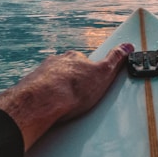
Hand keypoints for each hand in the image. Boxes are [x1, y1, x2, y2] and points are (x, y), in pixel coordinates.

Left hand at [0, 43, 133, 151]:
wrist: (42, 102)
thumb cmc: (72, 89)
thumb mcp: (103, 73)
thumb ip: (115, 59)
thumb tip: (127, 47)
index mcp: (73, 58)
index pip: (83, 61)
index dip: (88, 73)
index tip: (90, 84)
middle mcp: (56, 62)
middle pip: (66, 70)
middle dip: (72, 81)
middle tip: (78, 98)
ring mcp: (41, 74)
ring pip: (52, 80)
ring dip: (57, 89)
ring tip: (64, 106)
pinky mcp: (30, 87)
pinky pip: (40, 91)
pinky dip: (44, 98)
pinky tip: (50, 108)